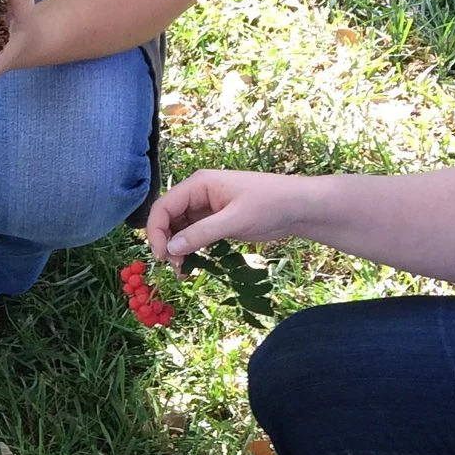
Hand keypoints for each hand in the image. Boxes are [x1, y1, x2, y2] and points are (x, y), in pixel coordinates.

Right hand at [143, 169, 316, 269]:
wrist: (299, 207)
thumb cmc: (269, 204)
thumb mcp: (234, 220)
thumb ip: (201, 234)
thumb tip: (170, 249)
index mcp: (198, 184)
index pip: (163, 207)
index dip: (156, 231)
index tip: (162, 256)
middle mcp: (198, 194)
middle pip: (167, 219)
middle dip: (166, 242)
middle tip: (175, 266)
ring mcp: (206, 208)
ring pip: (178, 229)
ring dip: (177, 249)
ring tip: (183, 270)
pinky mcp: (215, 221)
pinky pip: (193, 235)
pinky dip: (189, 250)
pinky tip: (192, 265)